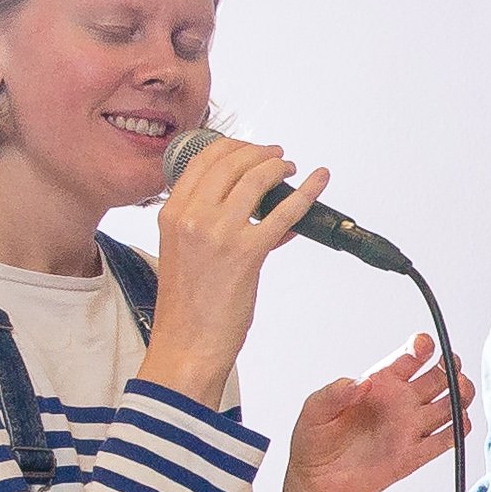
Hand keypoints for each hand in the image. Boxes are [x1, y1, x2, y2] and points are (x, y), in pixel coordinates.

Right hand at [147, 132, 321, 391]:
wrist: (186, 344)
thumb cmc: (188, 306)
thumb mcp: (187, 253)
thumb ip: (212, 226)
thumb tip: (259, 211)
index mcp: (172, 213)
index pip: (202, 159)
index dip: (232, 147)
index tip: (250, 148)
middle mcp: (191, 216)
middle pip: (231, 162)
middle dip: (259, 153)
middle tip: (277, 156)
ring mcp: (218, 233)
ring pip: (256, 179)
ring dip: (280, 167)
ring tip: (291, 169)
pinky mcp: (247, 253)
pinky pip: (284, 213)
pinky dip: (307, 194)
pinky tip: (318, 182)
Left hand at [274, 333, 459, 491]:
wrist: (318, 483)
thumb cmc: (314, 442)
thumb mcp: (314, 410)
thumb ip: (335, 393)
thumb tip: (362, 383)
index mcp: (380, 384)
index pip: (408, 359)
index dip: (420, 348)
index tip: (423, 345)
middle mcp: (401, 402)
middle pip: (438, 377)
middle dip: (450, 368)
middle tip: (451, 367)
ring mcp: (410, 428)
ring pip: (449, 405)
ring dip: (461, 395)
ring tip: (460, 391)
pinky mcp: (415, 455)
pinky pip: (446, 440)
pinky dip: (458, 430)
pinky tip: (460, 422)